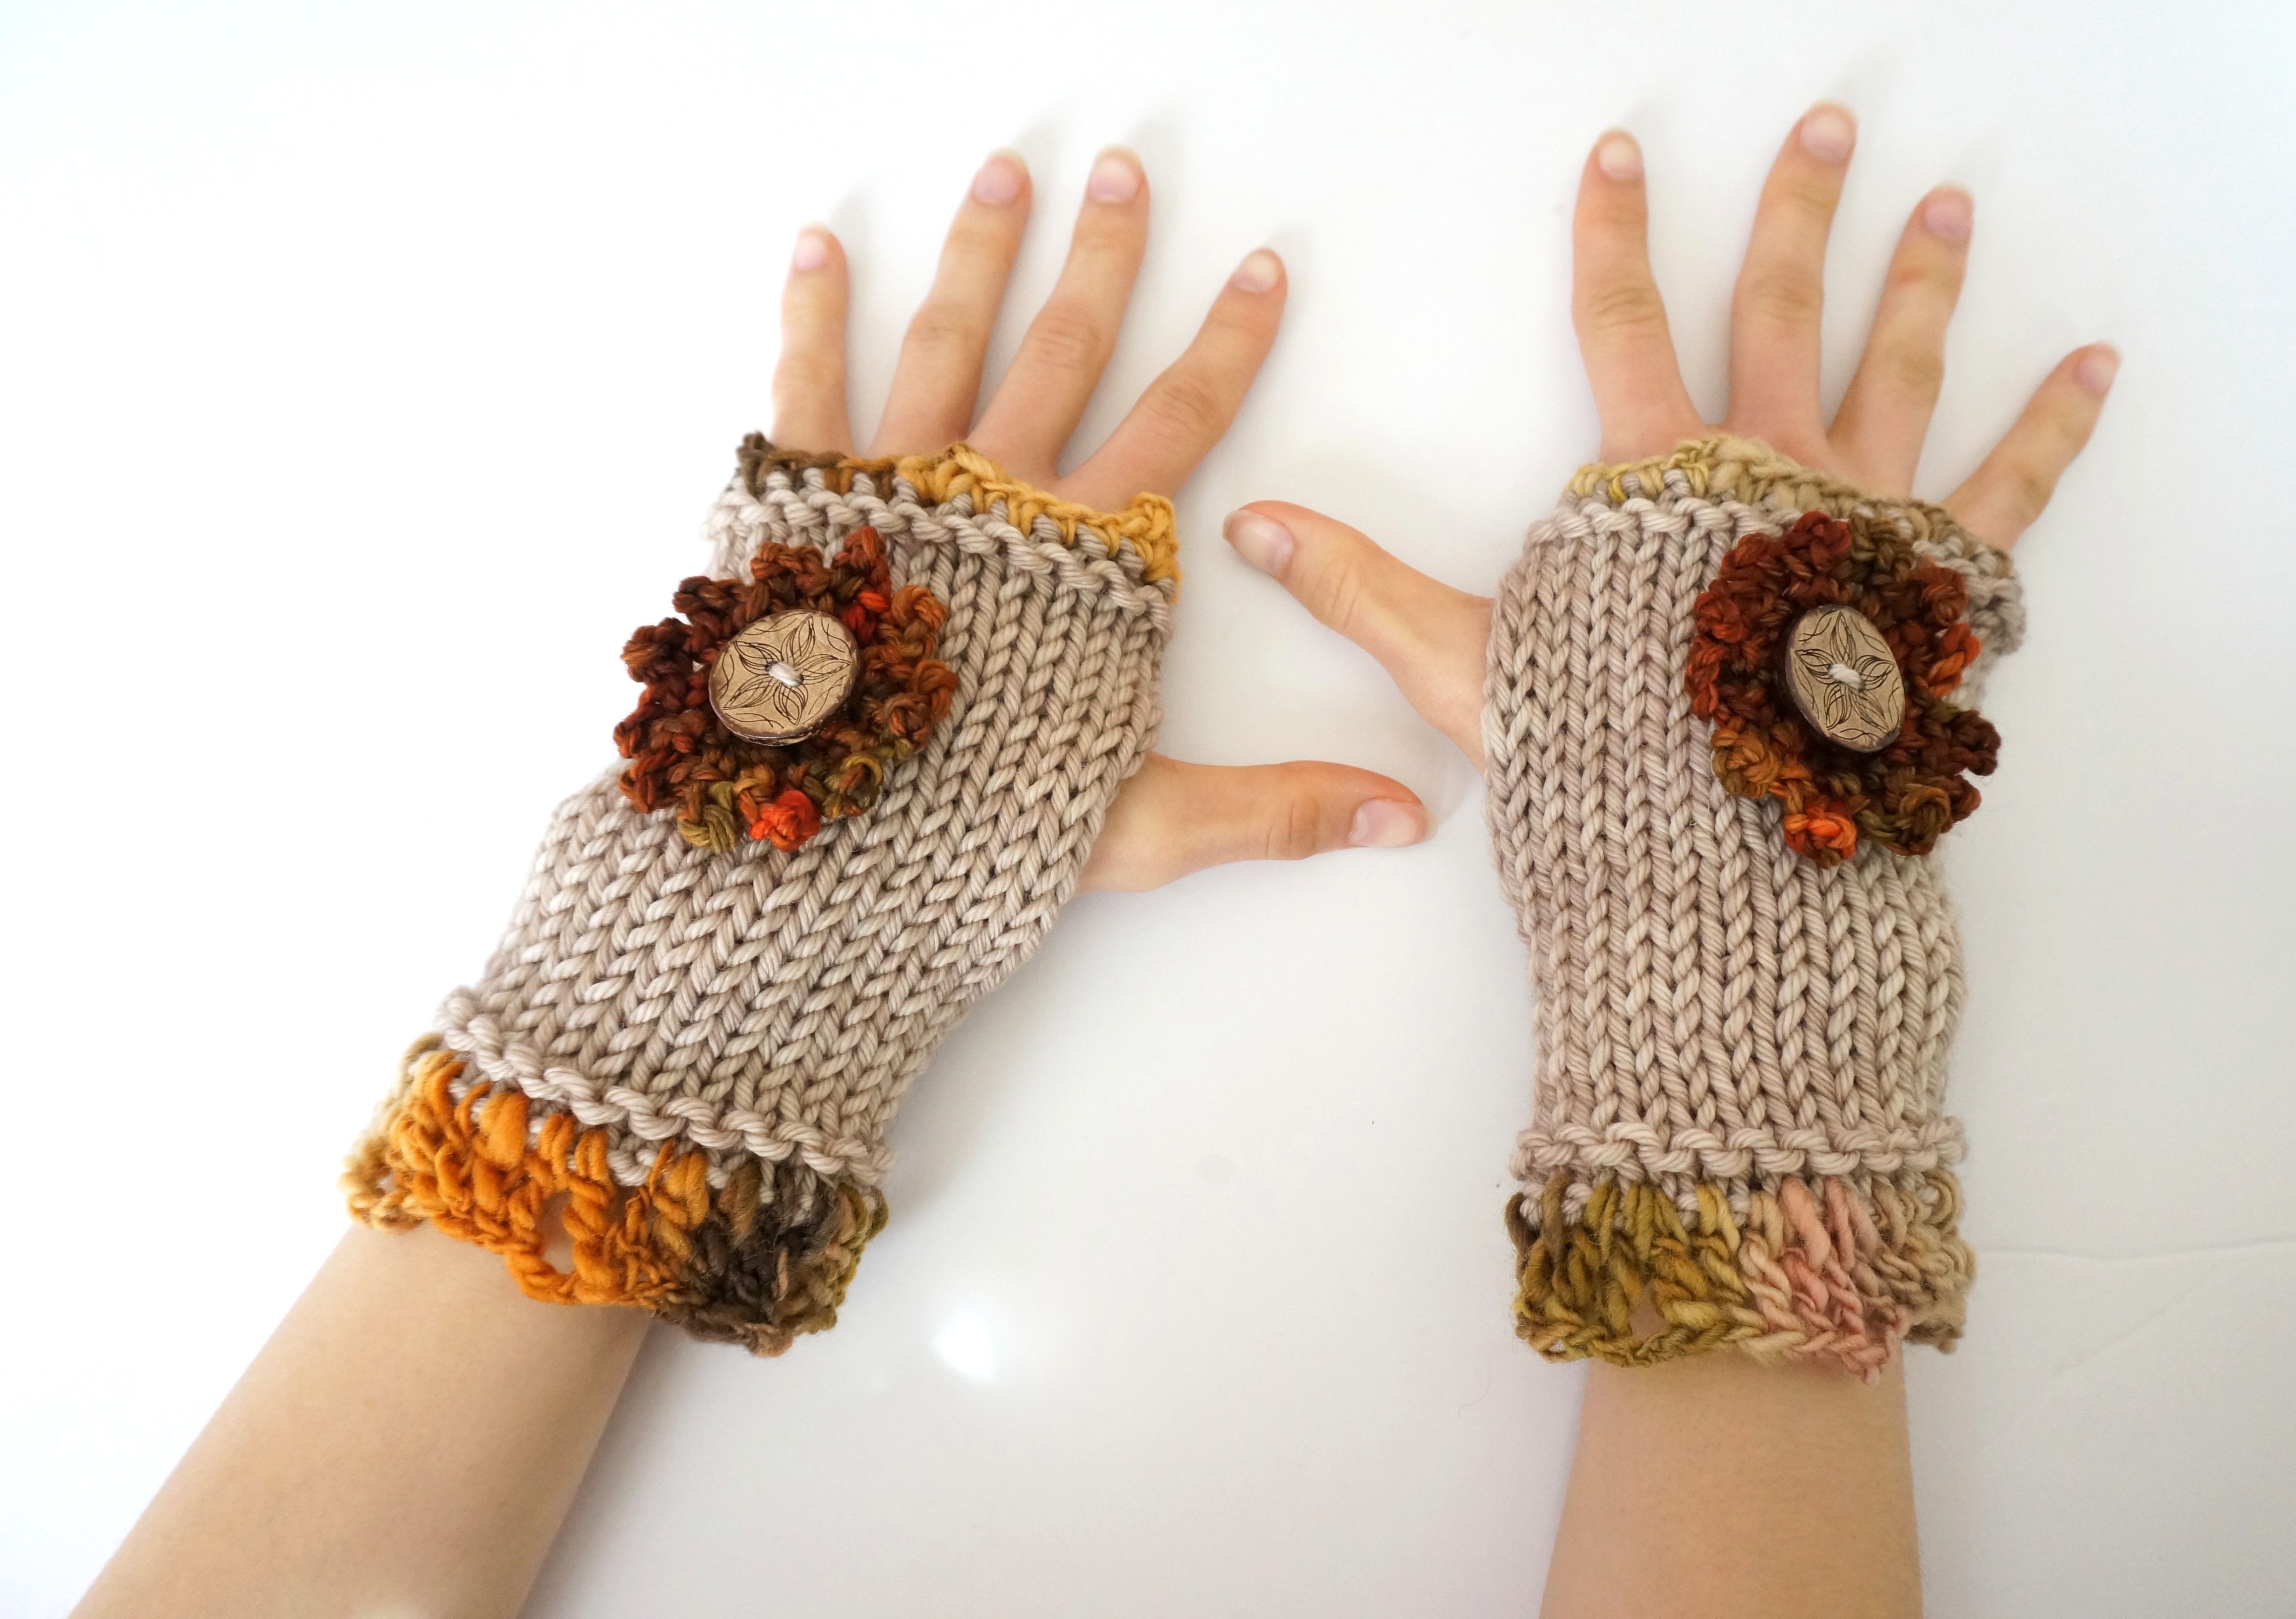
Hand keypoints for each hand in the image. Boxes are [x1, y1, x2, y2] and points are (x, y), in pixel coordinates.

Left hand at [768, 147, 1429, 890]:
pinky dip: (812, 312)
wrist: (827, 854)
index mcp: (1085, 562)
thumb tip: (1404, 813)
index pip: (1178, 425)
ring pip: (948, 342)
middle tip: (1119, 172)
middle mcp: (995, 502)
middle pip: (1064, 352)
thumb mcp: (1146, 826)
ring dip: (980, 252)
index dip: (1225, 347)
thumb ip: (1273, 807)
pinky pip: (807, 389)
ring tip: (1004, 172)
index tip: (1258, 272)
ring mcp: (894, 493)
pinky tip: (818, 247)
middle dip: (1100, 259)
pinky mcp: (801, 509)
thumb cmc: (980, 839)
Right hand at [1219, 104, 2116, 769]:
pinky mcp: (1937, 587)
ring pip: (1900, 371)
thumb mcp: (1466, 671)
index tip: (1620, 157)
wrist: (1724, 860)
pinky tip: (2093, 366)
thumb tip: (1257, 527)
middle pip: (1782, 312)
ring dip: (1922, 281)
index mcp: (1657, 484)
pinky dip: (2056, 425)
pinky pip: (2012, 490)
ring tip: (1949, 207)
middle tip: (1828, 130)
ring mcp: (1861, 524)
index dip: (1614, 237)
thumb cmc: (1600, 763)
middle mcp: (1769, 477)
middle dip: (1798, 212)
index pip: (1624, 327)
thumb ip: (1364, 591)